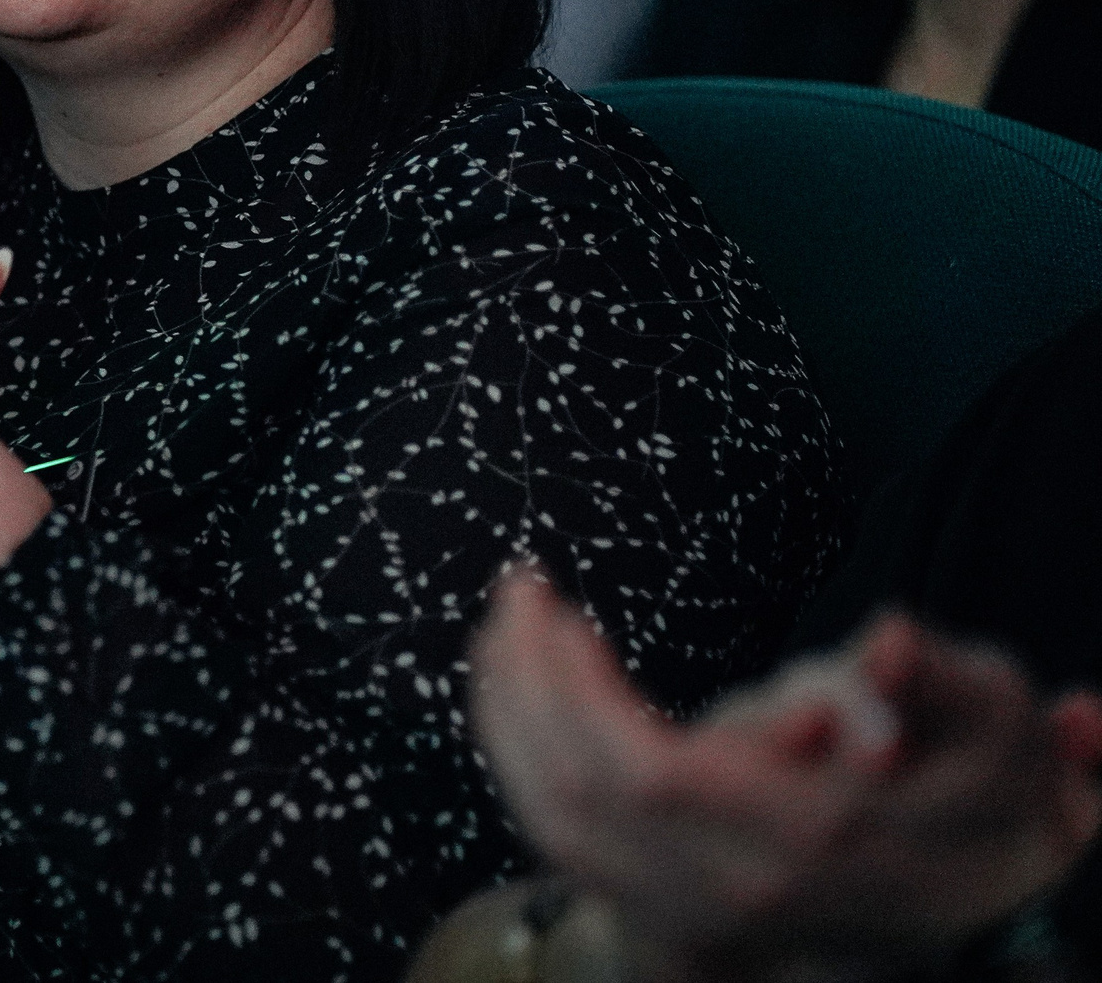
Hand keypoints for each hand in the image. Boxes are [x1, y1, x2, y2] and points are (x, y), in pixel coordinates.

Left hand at [471, 565, 1101, 976]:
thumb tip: (889, 641)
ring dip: (506, 714)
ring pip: (551, 820)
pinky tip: (509, 688)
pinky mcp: (661, 899)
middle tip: (517, 586)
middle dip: (525, 681)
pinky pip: (553, 834)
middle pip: (577, 792)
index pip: (647, 773)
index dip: (579, 690)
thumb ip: (933, 680)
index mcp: (800, 833)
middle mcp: (735, 884)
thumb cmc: (977, 778)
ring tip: (503, 622)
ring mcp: (694, 904)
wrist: (970, 890)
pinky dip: (515, 756)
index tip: (555, 603)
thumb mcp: (987, 719)